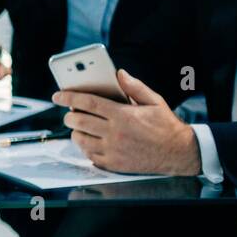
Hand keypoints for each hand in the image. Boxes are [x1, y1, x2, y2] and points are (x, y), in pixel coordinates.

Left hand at [53, 69, 200, 175]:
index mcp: (123, 115)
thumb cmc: (166, 125)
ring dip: (76, 131)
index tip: (57, 95)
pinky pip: (88, 155)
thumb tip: (118, 73)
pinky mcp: (113, 164)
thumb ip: (134, 87)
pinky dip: (85, 147)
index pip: (87, 103)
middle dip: (69, 116)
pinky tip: (90, 140)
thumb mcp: (154, 101)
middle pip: (79, 122)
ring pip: (80, 139)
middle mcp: (115, 133)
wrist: (179, 153)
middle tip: (70, 113)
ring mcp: (113, 150)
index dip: (69, 97)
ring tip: (80, 126)